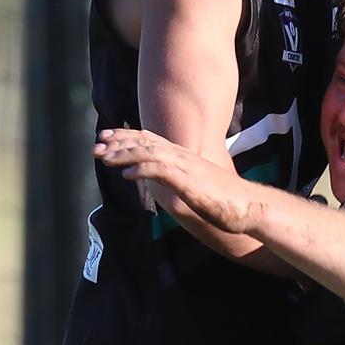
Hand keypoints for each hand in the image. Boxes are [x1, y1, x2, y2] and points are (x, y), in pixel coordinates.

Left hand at [93, 129, 261, 233]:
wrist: (249, 206)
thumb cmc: (224, 200)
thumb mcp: (195, 186)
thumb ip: (178, 181)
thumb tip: (162, 184)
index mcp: (184, 157)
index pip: (151, 140)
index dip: (127, 137)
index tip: (106, 138)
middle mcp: (183, 157)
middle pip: (146, 143)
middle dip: (119, 143)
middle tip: (95, 146)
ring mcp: (187, 168)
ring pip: (151, 154)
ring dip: (125, 154)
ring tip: (104, 158)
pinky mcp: (190, 183)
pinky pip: (163, 172)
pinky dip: (143, 170)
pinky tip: (127, 175)